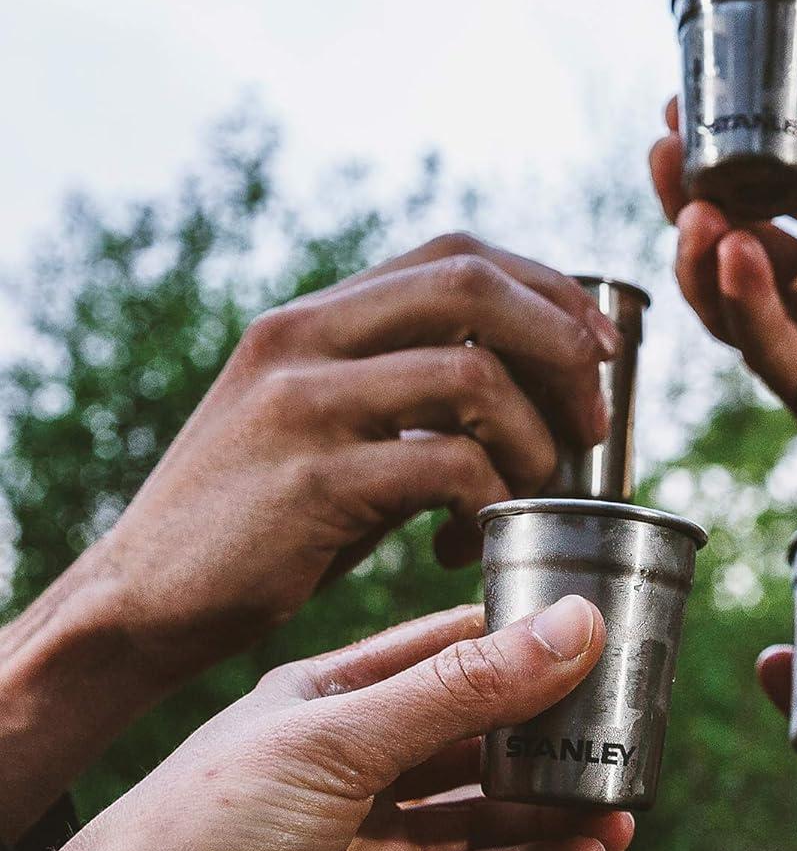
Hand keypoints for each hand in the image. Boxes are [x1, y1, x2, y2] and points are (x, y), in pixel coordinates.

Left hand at [4, 595, 629, 850]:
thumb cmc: (204, 830)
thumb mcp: (340, 738)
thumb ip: (465, 689)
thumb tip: (575, 626)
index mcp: (333, 696)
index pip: (449, 650)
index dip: (525, 640)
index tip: (604, 634)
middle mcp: (359, 764)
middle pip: (482, 738)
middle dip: (554, 738)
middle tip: (630, 735)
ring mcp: (375, 842)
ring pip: (490, 815)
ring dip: (555, 812)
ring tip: (622, 812)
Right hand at [90, 234, 621, 681]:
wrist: (144, 597)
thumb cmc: (259, 523)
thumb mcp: (323, 429)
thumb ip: (398, 393)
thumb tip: (520, 395)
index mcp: (315, 318)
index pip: (454, 253)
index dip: (547, 289)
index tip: (598, 349)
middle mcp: (305, 337)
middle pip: (472, 285)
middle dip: (561, 347)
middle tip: (591, 425)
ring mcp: (305, 404)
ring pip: (473, 375)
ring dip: (534, 440)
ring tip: (530, 494)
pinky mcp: (312, 480)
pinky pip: (447, 466)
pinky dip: (488, 504)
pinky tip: (465, 543)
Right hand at [650, 91, 796, 544]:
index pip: (791, 183)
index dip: (744, 147)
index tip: (694, 107)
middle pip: (745, 237)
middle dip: (699, 195)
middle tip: (666, 153)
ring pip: (738, 299)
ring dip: (705, 254)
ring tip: (693, 209)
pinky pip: (771, 350)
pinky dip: (745, 306)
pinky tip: (732, 257)